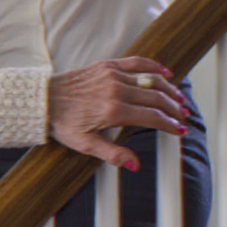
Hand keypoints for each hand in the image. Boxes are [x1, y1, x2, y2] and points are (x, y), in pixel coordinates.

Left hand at [46, 57, 187, 169]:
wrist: (43, 99)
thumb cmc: (62, 122)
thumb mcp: (85, 144)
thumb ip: (112, 154)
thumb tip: (135, 164)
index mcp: (113, 111)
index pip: (152, 117)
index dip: (170, 125)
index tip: (180, 130)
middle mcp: (116, 90)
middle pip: (157, 98)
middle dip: (174, 108)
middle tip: (184, 116)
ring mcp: (112, 75)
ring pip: (151, 79)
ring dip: (169, 89)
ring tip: (179, 99)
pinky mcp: (107, 64)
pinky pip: (138, 62)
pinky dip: (155, 66)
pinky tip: (167, 73)